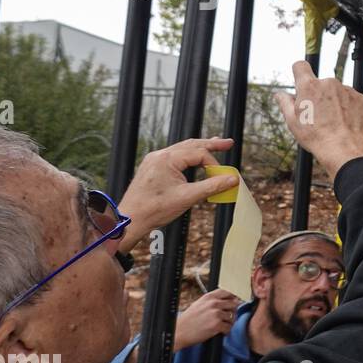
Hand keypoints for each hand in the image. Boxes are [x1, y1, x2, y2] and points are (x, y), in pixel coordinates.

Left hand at [117, 138, 238, 252]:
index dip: (214, 164)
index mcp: (167, 159)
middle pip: (191, 145)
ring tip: (215, 145)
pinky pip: (173, 156)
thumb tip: (232, 179)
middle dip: (211, 144)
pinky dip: (187, 156)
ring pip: (182, 149)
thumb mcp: (188, 197)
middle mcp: (159, 155)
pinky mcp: (152, 167)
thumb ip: (212, 186)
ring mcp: (154, 160)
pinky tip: (194, 158)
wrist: (130, 219)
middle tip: (228, 143)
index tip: (222, 177)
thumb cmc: (154, 209)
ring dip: (199, 148)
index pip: (199, 154)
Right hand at [172, 289, 239, 351]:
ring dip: (229, 322)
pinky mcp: (217, 325)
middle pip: (234, 304)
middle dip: (232, 311)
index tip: (233, 303)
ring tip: (222, 325)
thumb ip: (213, 301)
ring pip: (232, 316)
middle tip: (227, 318)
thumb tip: (228, 300)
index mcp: (209, 297)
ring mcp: (216, 314)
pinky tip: (220, 332)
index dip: (233, 298)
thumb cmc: (189, 319)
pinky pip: (229, 327)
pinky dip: (226, 331)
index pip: (228, 292)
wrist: (179, 331)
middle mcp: (214, 303)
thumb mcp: (199, 304)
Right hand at [275, 61, 362, 178]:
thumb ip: (285, 103)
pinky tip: (344, 121)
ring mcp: (346, 89)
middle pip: (320, 83)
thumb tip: (279, 94)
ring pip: (336, 92)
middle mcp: (329, 83)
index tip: (300, 80)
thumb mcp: (292, 121)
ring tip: (333, 121)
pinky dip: (348, 107)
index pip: (300, 66)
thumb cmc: (316, 136)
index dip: (299, 72)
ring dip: (334, 101)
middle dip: (318, 95)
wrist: (344, 148)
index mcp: (309, 86)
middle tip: (318, 115)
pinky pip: (350, 98)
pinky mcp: (360, 97)